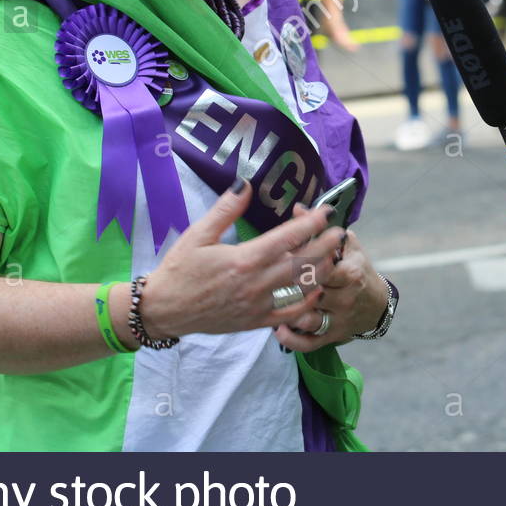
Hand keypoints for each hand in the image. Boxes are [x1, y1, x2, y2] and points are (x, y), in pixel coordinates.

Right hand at [141, 181, 345, 338]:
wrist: (164, 309)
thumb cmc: (180, 269)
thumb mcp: (198, 234)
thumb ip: (225, 209)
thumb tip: (245, 183)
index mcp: (244, 259)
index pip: (287, 238)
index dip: (310, 223)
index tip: (326, 212)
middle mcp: (256, 283)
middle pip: (302, 262)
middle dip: (325, 245)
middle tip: (340, 231)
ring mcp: (258, 305)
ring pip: (301, 288)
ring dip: (322, 271)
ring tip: (335, 255)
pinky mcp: (256, 321)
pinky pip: (290, 313)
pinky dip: (307, 302)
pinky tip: (317, 289)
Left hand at [275, 222, 388, 351]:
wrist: (377, 305)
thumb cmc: (357, 269)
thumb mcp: (348, 246)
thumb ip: (320, 229)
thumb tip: (297, 209)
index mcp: (349, 273)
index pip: (322, 266)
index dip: (301, 261)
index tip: (282, 254)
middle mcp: (345, 298)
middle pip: (311, 293)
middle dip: (290, 286)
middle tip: (269, 280)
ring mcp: (338, 320)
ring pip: (308, 320)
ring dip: (288, 314)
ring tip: (270, 306)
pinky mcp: (332, 337)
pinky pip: (309, 343)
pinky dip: (293, 340)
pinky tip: (278, 330)